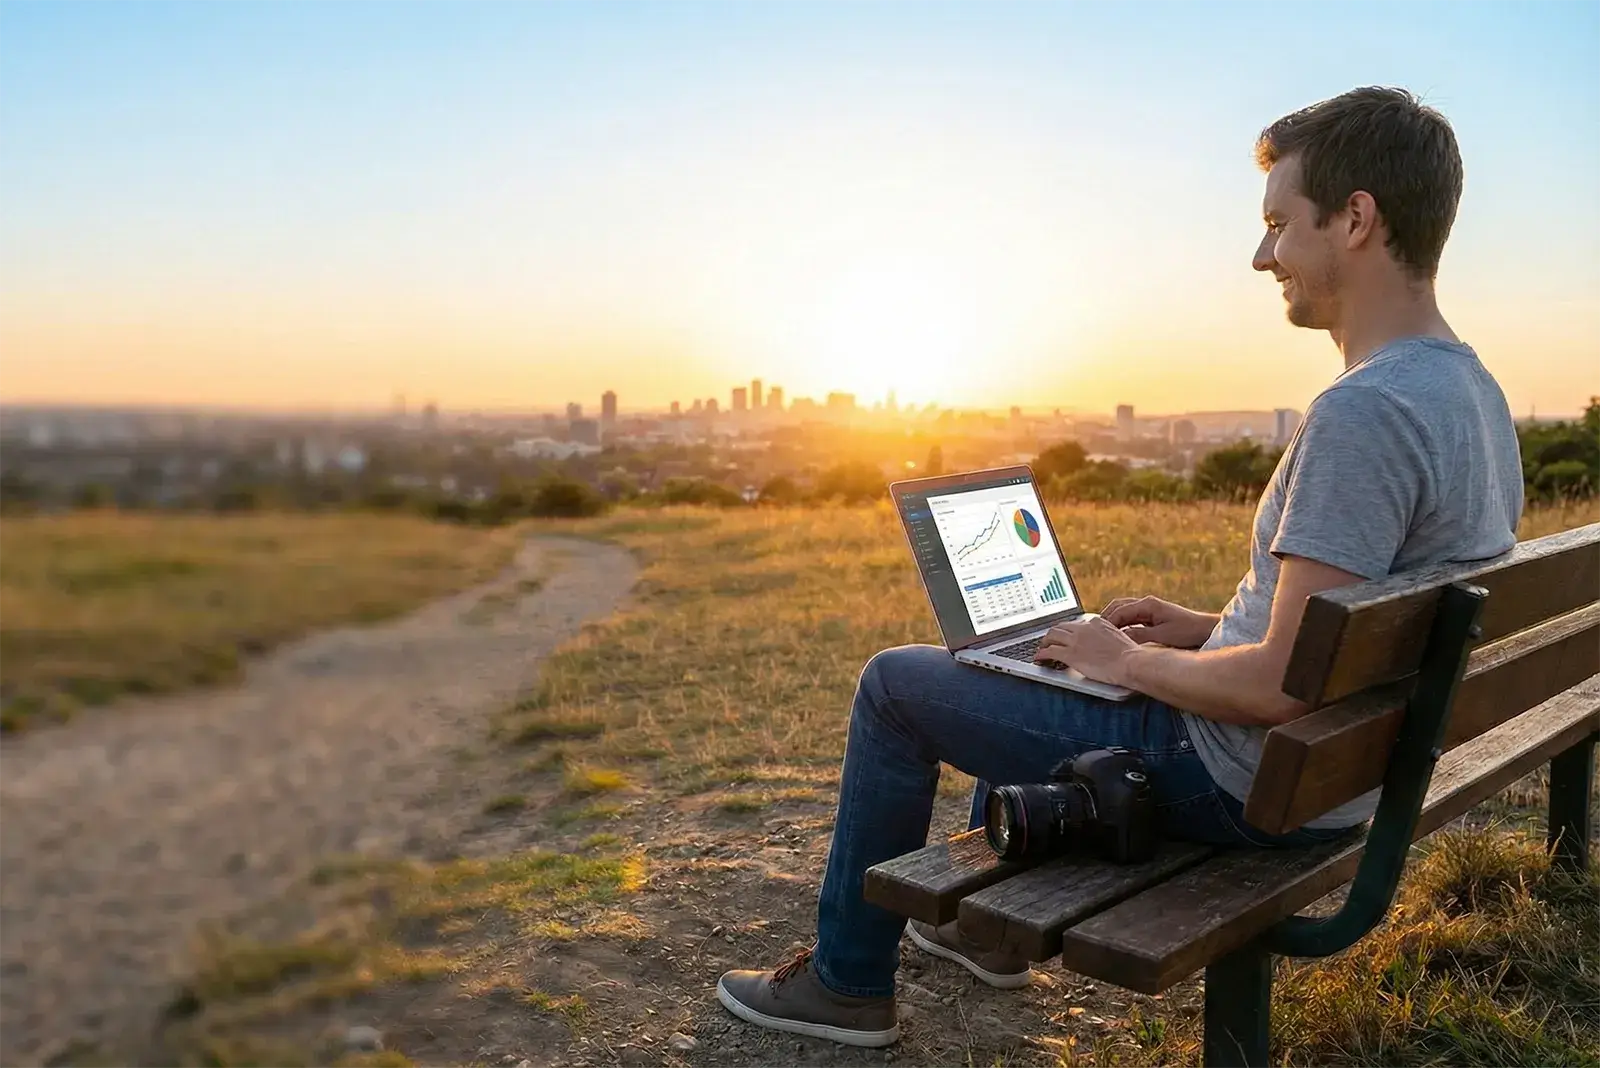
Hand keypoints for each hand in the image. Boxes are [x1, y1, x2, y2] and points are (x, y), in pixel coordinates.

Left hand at [1034, 617, 1139, 686]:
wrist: (1130, 663)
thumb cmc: (1130, 656)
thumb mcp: (1119, 638)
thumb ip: (1108, 637)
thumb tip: (1104, 643)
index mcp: (1097, 622)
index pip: (1077, 623)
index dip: (1070, 630)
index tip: (1068, 635)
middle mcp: (1084, 628)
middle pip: (1061, 627)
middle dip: (1054, 634)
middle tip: (1050, 640)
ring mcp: (1075, 640)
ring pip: (1052, 636)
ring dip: (1045, 642)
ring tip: (1042, 648)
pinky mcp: (1070, 654)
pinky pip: (1050, 652)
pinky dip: (1041, 654)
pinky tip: (1039, 658)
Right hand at [1101, 596, 1216, 648]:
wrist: (1207, 630)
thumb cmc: (1188, 632)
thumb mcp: (1162, 636)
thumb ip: (1139, 636)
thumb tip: (1119, 638)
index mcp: (1148, 604)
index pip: (1119, 611)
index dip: (1106, 623)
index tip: (1095, 635)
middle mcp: (1147, 603)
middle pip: (1117, 607)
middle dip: (1104, 619)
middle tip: (1093, 633)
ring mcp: (1150, 609)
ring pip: (1123, 611)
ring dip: (1112, 621)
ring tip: (1101, 635)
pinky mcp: (1153, 617)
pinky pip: (1131, 618)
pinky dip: (1121, 625)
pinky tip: (1118, 636)